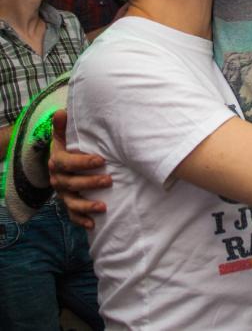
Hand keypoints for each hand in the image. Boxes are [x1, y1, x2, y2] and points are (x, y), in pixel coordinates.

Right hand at [48, 109, 110, 228]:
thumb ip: (62, 126)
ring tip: (103, 207)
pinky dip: (81, 220)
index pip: (67, 163)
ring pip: (72, 202)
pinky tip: (93, 225)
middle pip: (71, 183)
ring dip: (87, 206)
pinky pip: (72, 215)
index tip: (101, 160)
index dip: (83, 162)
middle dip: (90, 183)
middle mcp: (58, 179)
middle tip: (109, 180)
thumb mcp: (64, 136)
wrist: (61, 162)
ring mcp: (63, 193)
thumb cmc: (69, 146)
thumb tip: (61, 112)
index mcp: (57, 161)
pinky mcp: (69, 204)